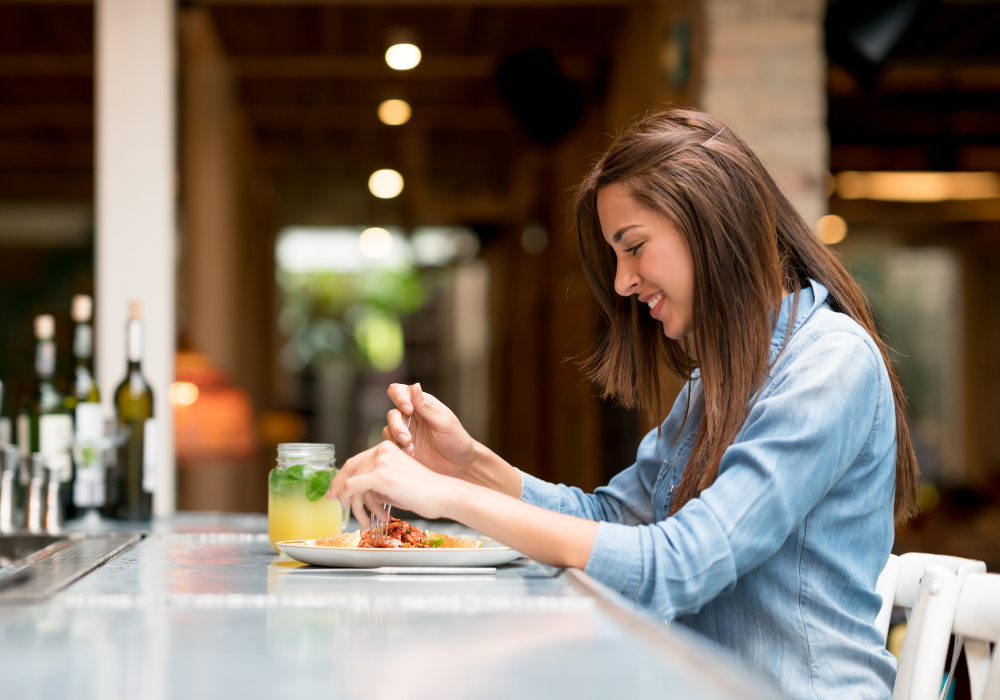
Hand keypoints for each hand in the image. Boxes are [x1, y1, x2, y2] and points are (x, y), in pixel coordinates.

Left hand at [327, 441, 456, 523]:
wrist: (443, 494)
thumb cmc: (423, 492)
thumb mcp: (394, 481)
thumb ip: (375, 481)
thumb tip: (355, 491)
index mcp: (386, 448)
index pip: (355, 462)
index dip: (341, 478)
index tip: (334, 492)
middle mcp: (381, 450)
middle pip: (350, 471)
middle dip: (342, 492)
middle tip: (340, 506)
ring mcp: (381, 462)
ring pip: (351, 483)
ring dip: (355, 505)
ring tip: (365, 520)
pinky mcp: (381, 476)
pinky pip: (353, 487)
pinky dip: (352, 502)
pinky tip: (362, 516)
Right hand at [382, 383, 475, 477]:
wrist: (459, 464)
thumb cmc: (456, 439)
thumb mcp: (443, 422)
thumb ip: (426, 406)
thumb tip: (415, 384)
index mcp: (421, 404)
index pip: (400, 391)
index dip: (399, 397)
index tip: (408, 410)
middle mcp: (410, 416)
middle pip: (392, 413)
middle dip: (397, 426)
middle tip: (407, 439)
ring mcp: (406, 431)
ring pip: (388, 429)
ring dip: (397, 439)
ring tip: (411, 448)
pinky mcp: (403, 447)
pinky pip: (392, 444)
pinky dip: (398, 449)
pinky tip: (411, 454)